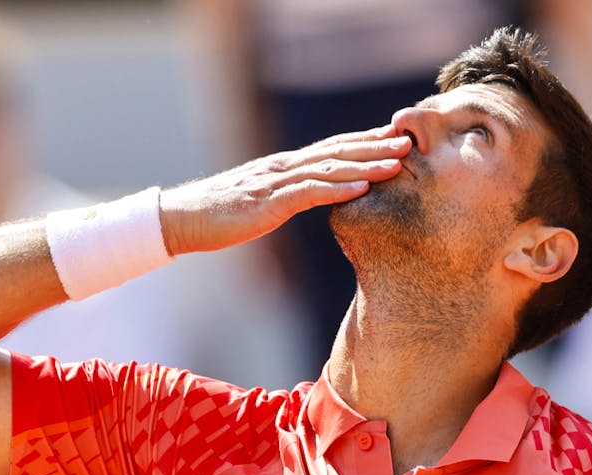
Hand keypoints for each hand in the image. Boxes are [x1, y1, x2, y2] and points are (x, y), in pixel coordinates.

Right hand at [159, 125, 411, 254]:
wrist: (183, 219)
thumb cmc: (219, 214)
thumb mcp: (259, 200)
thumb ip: (285, 194)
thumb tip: (308, 196)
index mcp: (283, 166)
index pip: (331, 148)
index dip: (363, 141)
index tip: (393, 138)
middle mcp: (283, 167)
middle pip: (336, 150)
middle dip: (374, 145)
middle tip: (408, 141)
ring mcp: (275, 183)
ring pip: (328, 169)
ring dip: (365, 164)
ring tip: (396, 162)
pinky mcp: (268, 203)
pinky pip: (308, 194)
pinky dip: (337, 189)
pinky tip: (361, 188)